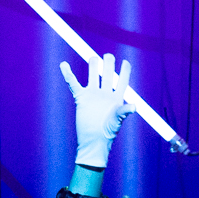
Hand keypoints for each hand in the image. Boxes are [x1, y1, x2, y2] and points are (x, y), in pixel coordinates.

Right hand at [59, 53, 136, 168]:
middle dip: (108, 64)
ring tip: (93, 57)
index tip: (126, 62)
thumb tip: (134, 107)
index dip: (125, 71)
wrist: (93, 141)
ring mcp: (93, 95)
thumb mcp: (117, 121)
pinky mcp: (81, 98)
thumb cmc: (107, 133)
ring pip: (92, 76)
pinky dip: (68, 75)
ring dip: (93, 66)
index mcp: (116, 97)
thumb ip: (124, 111)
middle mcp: (105, 94)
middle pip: (107, 74)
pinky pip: (73, 84)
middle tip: (108, 56)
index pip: (122, 80)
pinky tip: (64, 65)